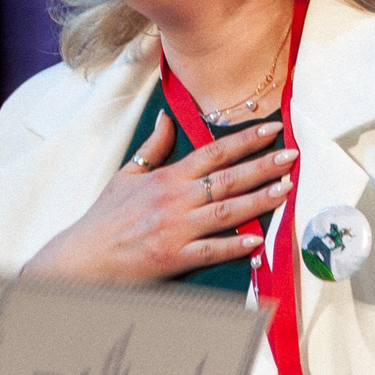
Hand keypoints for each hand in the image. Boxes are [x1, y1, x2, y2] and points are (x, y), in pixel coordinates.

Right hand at [22, 113, 296, 283]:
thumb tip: (165, 117)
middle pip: (228, 178)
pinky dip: (235, 246)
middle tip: (292, 156)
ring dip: (260, 200)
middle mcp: (176, 199)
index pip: (214, 152)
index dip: (245, 140)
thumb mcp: (126, 175)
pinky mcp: (174, 258)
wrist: (82, 256)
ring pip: (227, 211)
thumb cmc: (104, 218)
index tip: (272, 128)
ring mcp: (177, 229)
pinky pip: (211, 250)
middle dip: (264, 165)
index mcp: (167, 177)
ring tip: (287, 189)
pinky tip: (258, 241)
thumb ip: (153, 148)